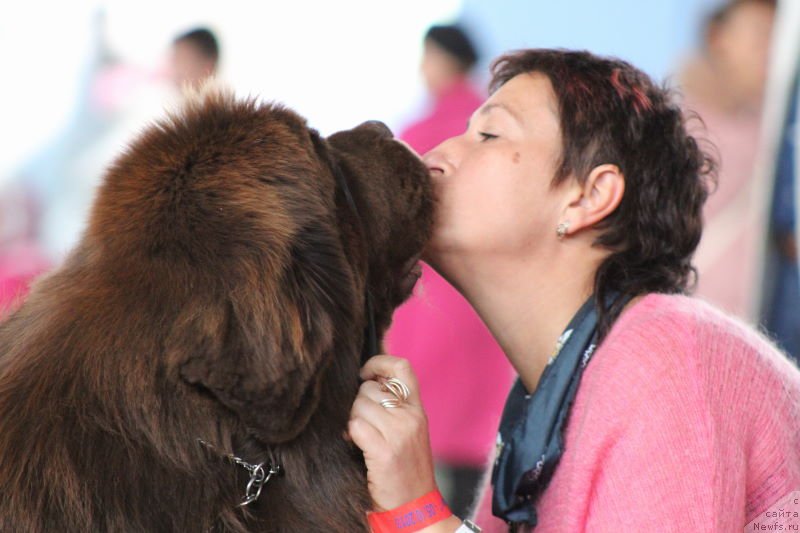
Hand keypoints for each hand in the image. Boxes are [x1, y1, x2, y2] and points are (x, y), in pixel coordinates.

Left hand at [348, 354, 437, 510]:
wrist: (415, 506)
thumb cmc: (406, 468)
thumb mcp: (409, 430)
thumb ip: (394, 405)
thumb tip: (367, 381)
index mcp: (418, 409)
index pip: (402, 367)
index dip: (379, 362)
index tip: (364, 373)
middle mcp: (410, 417)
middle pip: (369, 388)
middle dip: (358, 403)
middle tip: (362, 423)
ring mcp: (399, 433)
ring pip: (359, 406)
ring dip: (353, 419)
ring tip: (360, 436)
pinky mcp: (384, 451)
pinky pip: (355, 426)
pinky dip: (350, 434)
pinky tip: (355, 445)